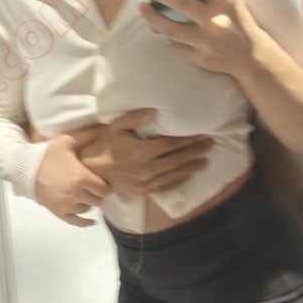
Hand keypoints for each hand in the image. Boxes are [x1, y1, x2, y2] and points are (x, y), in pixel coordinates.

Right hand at [35, 130, 110, 227]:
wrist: (26, 169)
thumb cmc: (47, 155)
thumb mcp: (66, 141)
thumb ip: (87, 135)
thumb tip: (104, 127)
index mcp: (81, 178)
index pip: (104, 189)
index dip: (105, 186)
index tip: (102, 181)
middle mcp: (76, 194)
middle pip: (98, 201)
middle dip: (98, 194)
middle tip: (95, 188)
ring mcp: (67, 205)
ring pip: (88, 209)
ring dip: (89, 203)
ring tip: (85, 196)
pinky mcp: (59, 212)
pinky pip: (76, 222)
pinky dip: (85, 222)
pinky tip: (91, 221)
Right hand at [74, 109, 214, 194]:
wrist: (91, 171)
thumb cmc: (103, 145)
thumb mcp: (116, 126)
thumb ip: (136, 118)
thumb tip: (155, 111)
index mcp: (142, 151)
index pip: (172, 145)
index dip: (188, 140)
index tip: (202, 134)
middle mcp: (147, 168)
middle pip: (177, 159)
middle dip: (195, 151)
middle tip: (211, 145)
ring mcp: (146, 181)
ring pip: (174, 174)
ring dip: (191, 167)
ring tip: (206, 162)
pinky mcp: (143, 190)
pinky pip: (164, 186)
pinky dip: (178, 181)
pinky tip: (188, 175)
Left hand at [140, 0, 260, 78]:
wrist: (251, 56)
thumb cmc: (238, 22)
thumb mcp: (232, 0)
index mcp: (226, 0)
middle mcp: (215, 20)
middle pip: (181, 2)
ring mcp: (206, 41)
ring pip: (171, 28)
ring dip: (153, 17)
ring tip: (143, 8)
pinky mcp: (198, 57)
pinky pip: (175, 45)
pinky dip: (166, 35)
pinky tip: (159, 28)